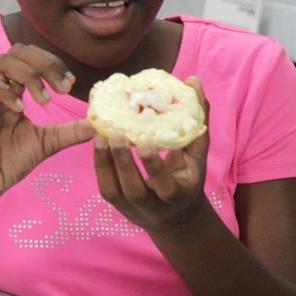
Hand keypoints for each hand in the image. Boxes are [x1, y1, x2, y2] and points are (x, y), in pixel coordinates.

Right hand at [0, 45, 94, 202]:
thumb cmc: (9, 161)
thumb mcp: (47, 143)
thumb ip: (70, 131)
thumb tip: (98, 124)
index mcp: (17, 90)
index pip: (35, 60)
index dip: (55, 66)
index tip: (71, 84)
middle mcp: (1, 87)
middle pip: (19, 51)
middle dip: (46, 63)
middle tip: (63, 87)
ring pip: (3, 62)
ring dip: (29, 75)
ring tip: (44, 100)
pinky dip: (6, 92)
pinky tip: (20, 110)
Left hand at [93, 76, 210, 231]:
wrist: (177, 215)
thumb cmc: (189, 174)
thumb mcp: (198, 152)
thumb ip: (198, 118)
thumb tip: (193, 80)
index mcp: (180, 194)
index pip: (166, 187)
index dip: (153, 167)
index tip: (146, 143)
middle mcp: (156, 208)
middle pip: (135, 192)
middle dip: (123, 164)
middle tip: (115, 135)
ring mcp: (134, 210)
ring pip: (115, 192)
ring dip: (105, 164)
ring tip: (100, 136)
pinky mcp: (119, 207)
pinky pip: (106, 189)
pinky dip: (100, 167)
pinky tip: (97, 144)